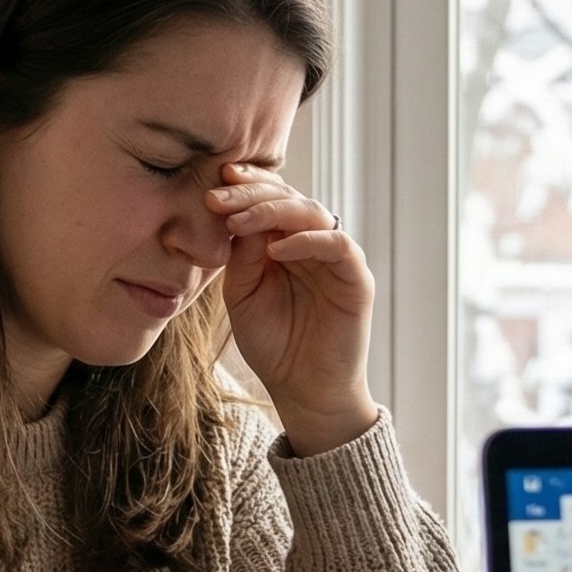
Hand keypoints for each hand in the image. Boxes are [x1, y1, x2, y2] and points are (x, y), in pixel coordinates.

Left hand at [206, 164, 377, 455]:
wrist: (302, 390)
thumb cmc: (272, 343)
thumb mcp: (242, 295)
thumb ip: (242, 256)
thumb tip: (236, 214)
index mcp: (285, 242)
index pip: (270, 200)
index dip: (246, 186)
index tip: (216, 181)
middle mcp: (313, 243)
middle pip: (290, 199)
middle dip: (253, 194)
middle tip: (219, 196)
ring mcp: (336, 258)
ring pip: (314, 213)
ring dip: (274, 211)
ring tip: (239, 220)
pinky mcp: (356, 279)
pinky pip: (337, 245)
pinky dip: (307, 241)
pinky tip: (276, 249)